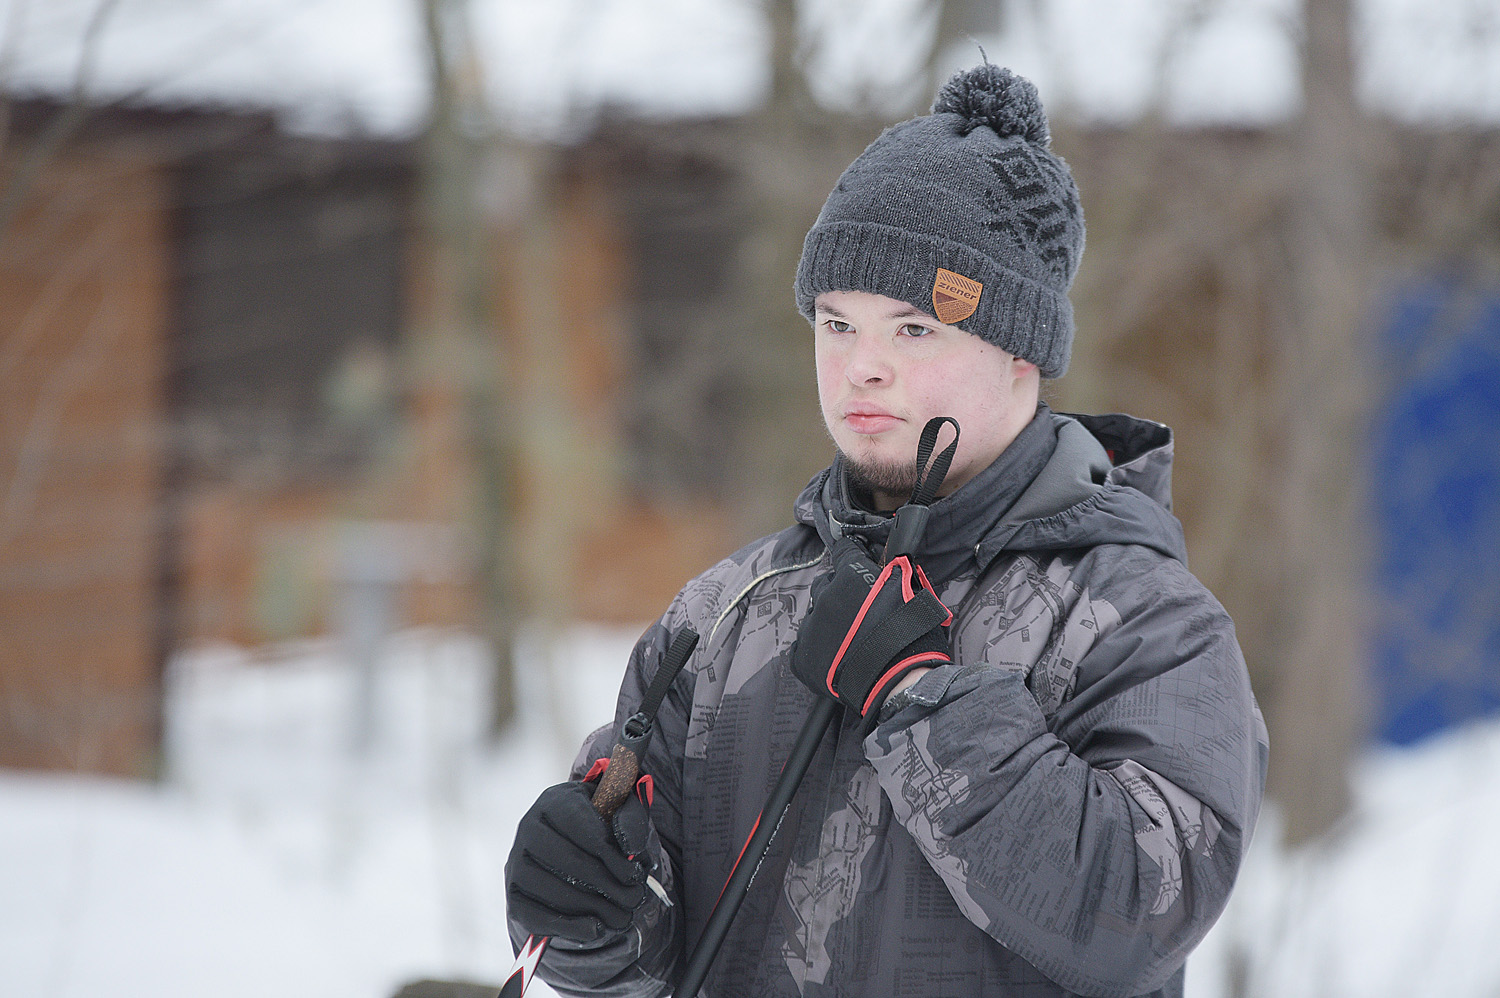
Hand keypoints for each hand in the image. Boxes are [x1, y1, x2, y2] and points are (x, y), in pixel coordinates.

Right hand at [505, 778, 653, 944]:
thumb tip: (631, 849)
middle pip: (568, 861)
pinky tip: (596, 929)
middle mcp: (528, 828)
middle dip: (607, 884)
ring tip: (623, 916)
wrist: (571, 847)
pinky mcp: (513, 895)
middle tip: (634, 899)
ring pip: (554, 890)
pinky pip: (536, 917)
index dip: (610, 854)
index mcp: (555, 801)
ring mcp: (516, 862)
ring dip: (594, 908)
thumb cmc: (601, 825)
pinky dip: (568, 927)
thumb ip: (630, 819)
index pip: (580, 826)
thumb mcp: (620, 810)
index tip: (634, 874)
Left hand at [790, 537, 951, 730]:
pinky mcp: (802, 657)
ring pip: (814, 615)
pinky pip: (803, 647)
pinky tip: (834, 657)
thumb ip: (895, 575)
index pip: (844, 550)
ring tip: (848, 640)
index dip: (852, 556)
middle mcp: (825, 595)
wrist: (898, 679)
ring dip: (828, 622)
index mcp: (851, 575)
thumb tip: (893, 567)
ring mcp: (811, 626)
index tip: (857, 562)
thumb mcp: (913, 592)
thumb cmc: (912, 635)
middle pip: (826, 584)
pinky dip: (816, 650)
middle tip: (858, 611)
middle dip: (840, 593)